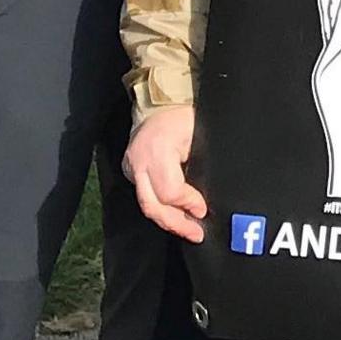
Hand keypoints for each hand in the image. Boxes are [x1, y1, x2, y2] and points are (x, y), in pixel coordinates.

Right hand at [124, 105, 205, 241]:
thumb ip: (202, 163)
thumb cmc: (183, 117)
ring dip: (168, 220)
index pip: (170, 190)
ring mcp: (132, 167)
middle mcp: (140, 161)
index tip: (203, 209)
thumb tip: (210, 195)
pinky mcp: (130, 171)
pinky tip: (176, 216)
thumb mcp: (198, 133)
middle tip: (197, 234)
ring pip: (146, 204)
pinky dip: (160, 208)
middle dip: (176, 223)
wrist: (157, 105)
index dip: (188, 203)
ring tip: (189, 230)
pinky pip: (144, 196)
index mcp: (159, 149)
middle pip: (153, 204)